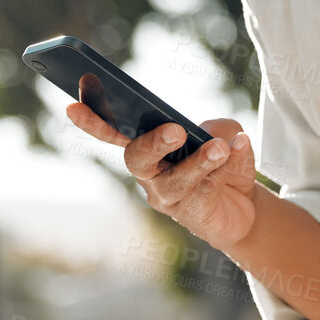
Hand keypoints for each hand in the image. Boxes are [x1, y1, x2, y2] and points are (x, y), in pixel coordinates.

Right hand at [66, 103, 258, 248]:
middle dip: (153, 144)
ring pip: (175, 178)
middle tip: (176, 132)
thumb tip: (214, 135)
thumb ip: (219, 127)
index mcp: (148, 144)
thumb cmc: (224, 160)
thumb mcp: (226, 132)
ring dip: (199, 161)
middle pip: (136, 158)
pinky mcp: (190, 213)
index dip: (93, 120)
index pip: (114, 130)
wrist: (246, 204)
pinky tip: (237, 150)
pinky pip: (203, 190)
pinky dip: (225, 167)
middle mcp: (150, 171)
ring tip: (220, 148)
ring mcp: (167, 195)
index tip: (73, 106)